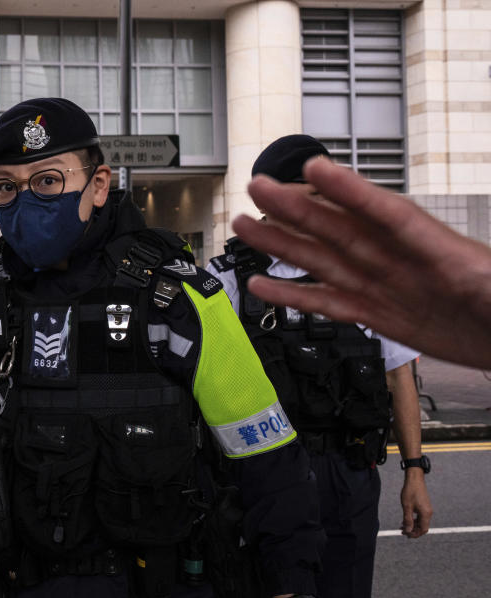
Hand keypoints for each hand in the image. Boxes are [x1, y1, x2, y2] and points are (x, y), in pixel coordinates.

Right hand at [232, 156, 490, 369]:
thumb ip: (479, 275)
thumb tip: (466, 266)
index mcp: (434, 247)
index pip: (385, 213)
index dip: (349, 191)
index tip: (314, 168)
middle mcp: (399, 260)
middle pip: (339, 228)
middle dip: (297, 207)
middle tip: (259, 186)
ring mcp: (382, 286)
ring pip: (323, 260)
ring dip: (282, 242)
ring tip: (245, 225)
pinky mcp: (375, 314)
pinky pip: (326, 302)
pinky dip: (293, 294)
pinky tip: (264, 284)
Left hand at [401, 470, 432, 537]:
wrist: (415, 479)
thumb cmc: (410, 491)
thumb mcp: (406, 506)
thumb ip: (407, 519)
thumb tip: (408, 531)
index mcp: (426, 514)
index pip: (423, 529)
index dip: (415, 534)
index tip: (406, 535)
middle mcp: (428, 513)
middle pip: (422, 527)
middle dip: (413, 530)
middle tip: (402, 531)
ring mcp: (427, 509)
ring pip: (421, 522)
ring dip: (412, 525)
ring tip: (401, 526)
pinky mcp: (424, 506)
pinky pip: (420, 516)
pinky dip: (413, 519)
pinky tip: (405, 519)